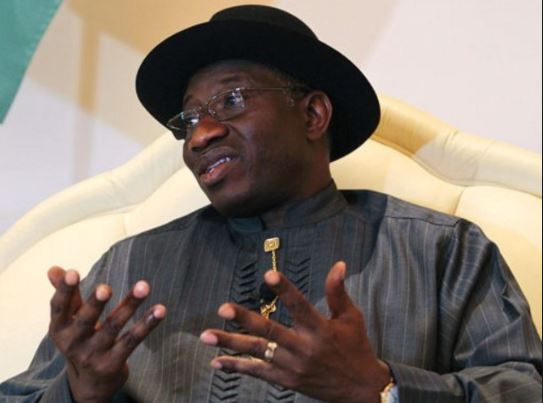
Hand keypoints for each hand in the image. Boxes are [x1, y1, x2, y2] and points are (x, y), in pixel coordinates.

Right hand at [47, 266, 165, 402]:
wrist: (89, 384)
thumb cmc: (81, 340)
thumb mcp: (69, 321)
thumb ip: (68, 295)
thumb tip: (55, 268)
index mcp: (59, 328)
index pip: (59, 307)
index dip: (65, 290)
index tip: (73, 272)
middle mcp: (73, 343)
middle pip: (86, 319)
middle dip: (96, 303)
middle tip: (106, 288)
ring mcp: (94, 354)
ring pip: (113, 327)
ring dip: (130, 305)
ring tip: (143, 286)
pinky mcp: (113, 363)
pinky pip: (132, 340)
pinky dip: (147, 324)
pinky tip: (160, 309)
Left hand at [200, 261, 390, 402]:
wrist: (361, 389)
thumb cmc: (356, 347)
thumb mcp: (351, 317)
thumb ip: (338, 291)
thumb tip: (338, 264)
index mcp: (320, 329)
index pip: (300, 305)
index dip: (285, 290)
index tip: (269, 275)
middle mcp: (304, 348)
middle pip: (271, 331)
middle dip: (245, 320)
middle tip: (223, 309)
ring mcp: (293, 366)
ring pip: (258, 352)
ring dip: (231, 344)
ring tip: (206, 336)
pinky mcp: (287, 380)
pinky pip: (258, 372)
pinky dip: (237, 367)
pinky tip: (216, 362)